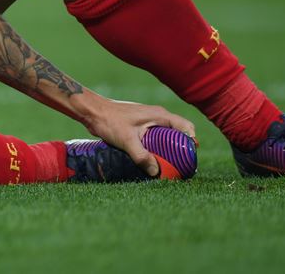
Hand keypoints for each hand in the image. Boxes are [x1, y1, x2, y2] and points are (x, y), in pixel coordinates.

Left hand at [80, 97, 196, 177]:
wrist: (93, 112)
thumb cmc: (109, 121)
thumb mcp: (127, 140)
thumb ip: (141, 156)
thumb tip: (154, 172)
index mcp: (160, 115)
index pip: (186, 127)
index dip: (192, 142)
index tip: (190, 159)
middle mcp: (157, 116)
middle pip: (178, 132)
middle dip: (182, 148)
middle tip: (181, 165)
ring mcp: (149, 119)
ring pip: (167, 134)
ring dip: (170, 148)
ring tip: (169, 165)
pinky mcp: (141, 124)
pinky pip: (156, 136)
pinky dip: (159, 146)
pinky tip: (153, 158)